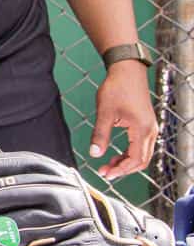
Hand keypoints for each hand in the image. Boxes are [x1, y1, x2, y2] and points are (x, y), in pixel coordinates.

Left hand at [90, 60, 157, 179]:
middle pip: (142, 160)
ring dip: (127, 162)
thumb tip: (94, 154)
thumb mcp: (104, 112)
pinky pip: (142, 146)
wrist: (127, 71)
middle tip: (104, 172)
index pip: (136, 159)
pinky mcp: (146, 124)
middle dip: (123, 169)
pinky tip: (116, 154)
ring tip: (108, 164)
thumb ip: (100, 134)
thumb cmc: (116, 89)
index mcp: (142, 129)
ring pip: (143, 154)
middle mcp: (151, 130)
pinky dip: (130, 153)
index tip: (105, 174)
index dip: (121, 170)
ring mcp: (150, 127)